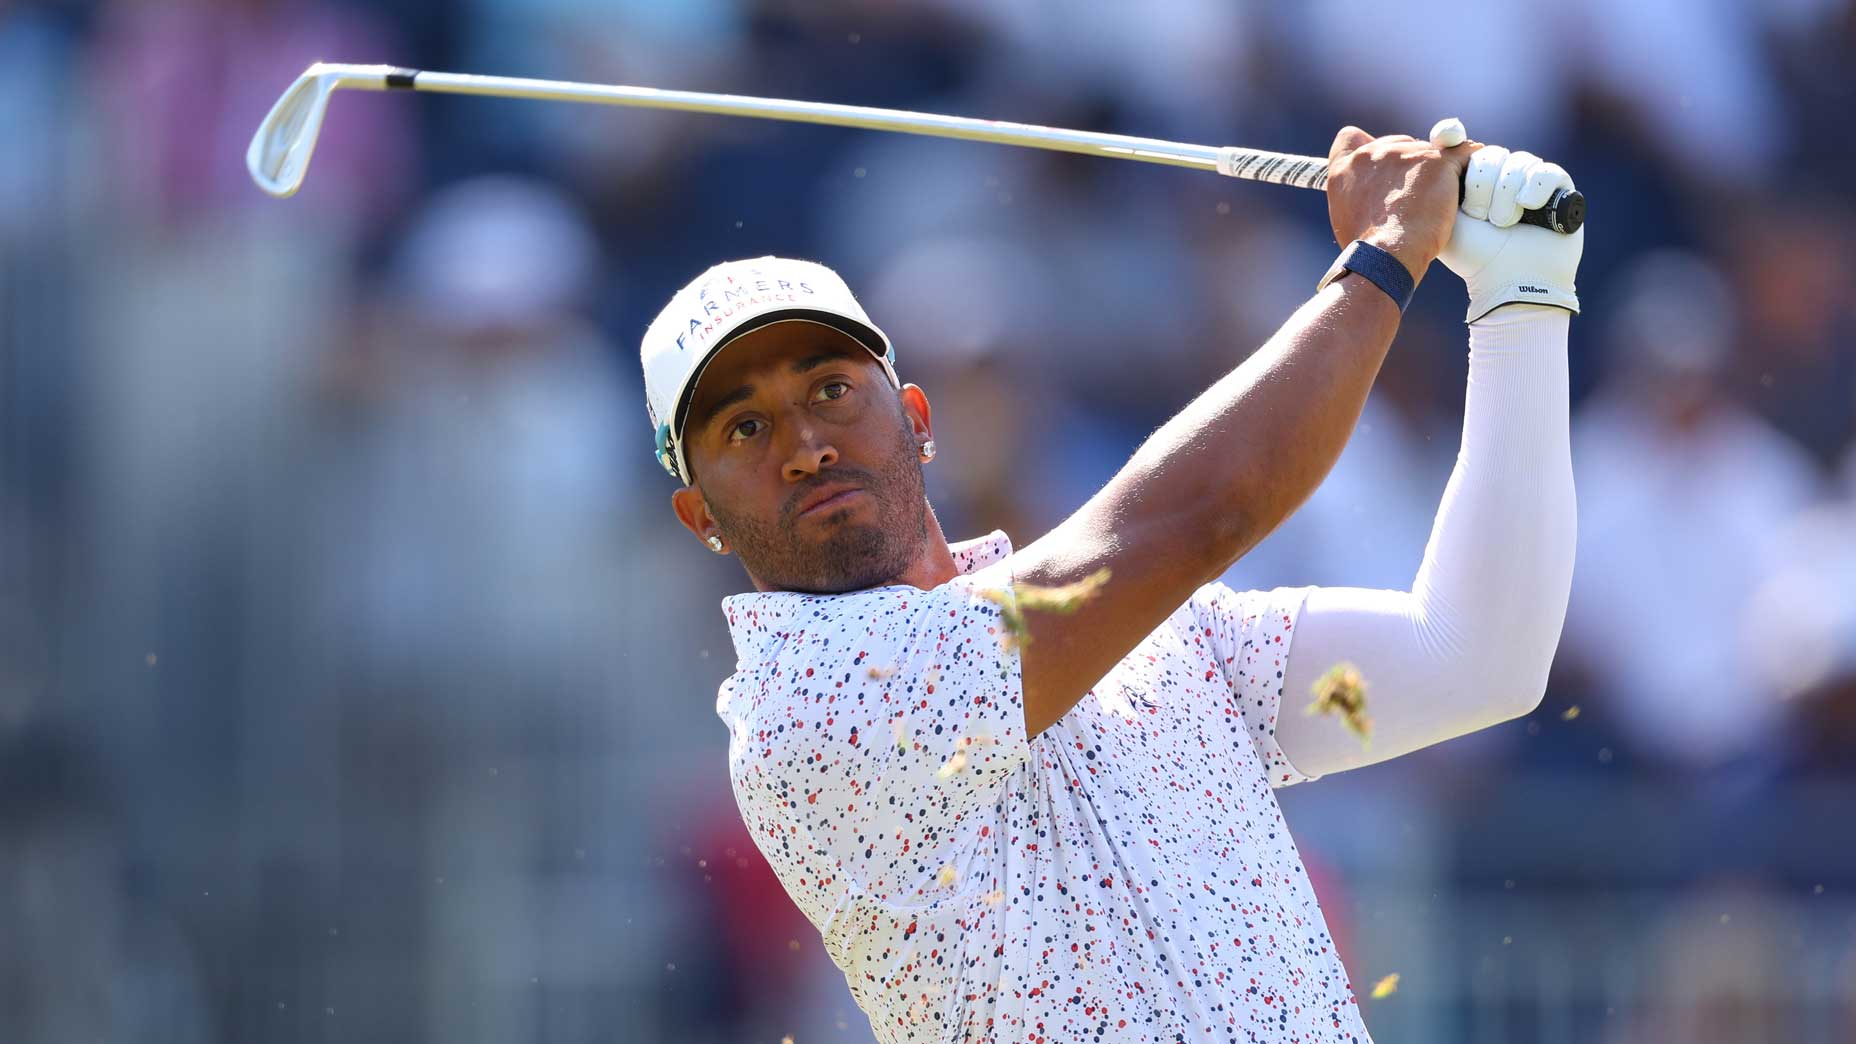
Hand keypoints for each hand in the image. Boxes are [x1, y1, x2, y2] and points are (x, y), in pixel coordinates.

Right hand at [1325, 126, 1477, 283]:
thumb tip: (1376, 194)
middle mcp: (1371, 154)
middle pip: (1401, 144)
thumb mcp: (1346, 217)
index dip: (1372, 149)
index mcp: (1344, 168)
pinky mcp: (1435, 161)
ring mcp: (1404, 154)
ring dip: (1437, 173)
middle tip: (1418, 197)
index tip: (1385, 166)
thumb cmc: (1368, 247)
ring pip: (1431, 153)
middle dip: (1411, 165)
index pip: (1352, 137)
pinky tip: (1470, 177)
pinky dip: (1467, 164)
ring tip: (1440, 202)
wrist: (1386, 256)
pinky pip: (1462, 154)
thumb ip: (1356, 193)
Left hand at [1432, 120, 1583, 321]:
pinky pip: (1545, 171)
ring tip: (1502, 223)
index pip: (1460, 144)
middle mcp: (1500, 175)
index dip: (1452, 136)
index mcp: (1470, 178)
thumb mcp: (1440, 217)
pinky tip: (1528, 208)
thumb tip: (1406, 148)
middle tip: (1480, 217)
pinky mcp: (1559, 187)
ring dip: (1504, 196)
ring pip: (1516, 163)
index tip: (1446, 136)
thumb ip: (1427, 184)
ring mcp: (1529, 179)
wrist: (1509, 281)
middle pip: (1488, 155)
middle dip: (1481, 187)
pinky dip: (1534, 190)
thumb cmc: (1473, 255)